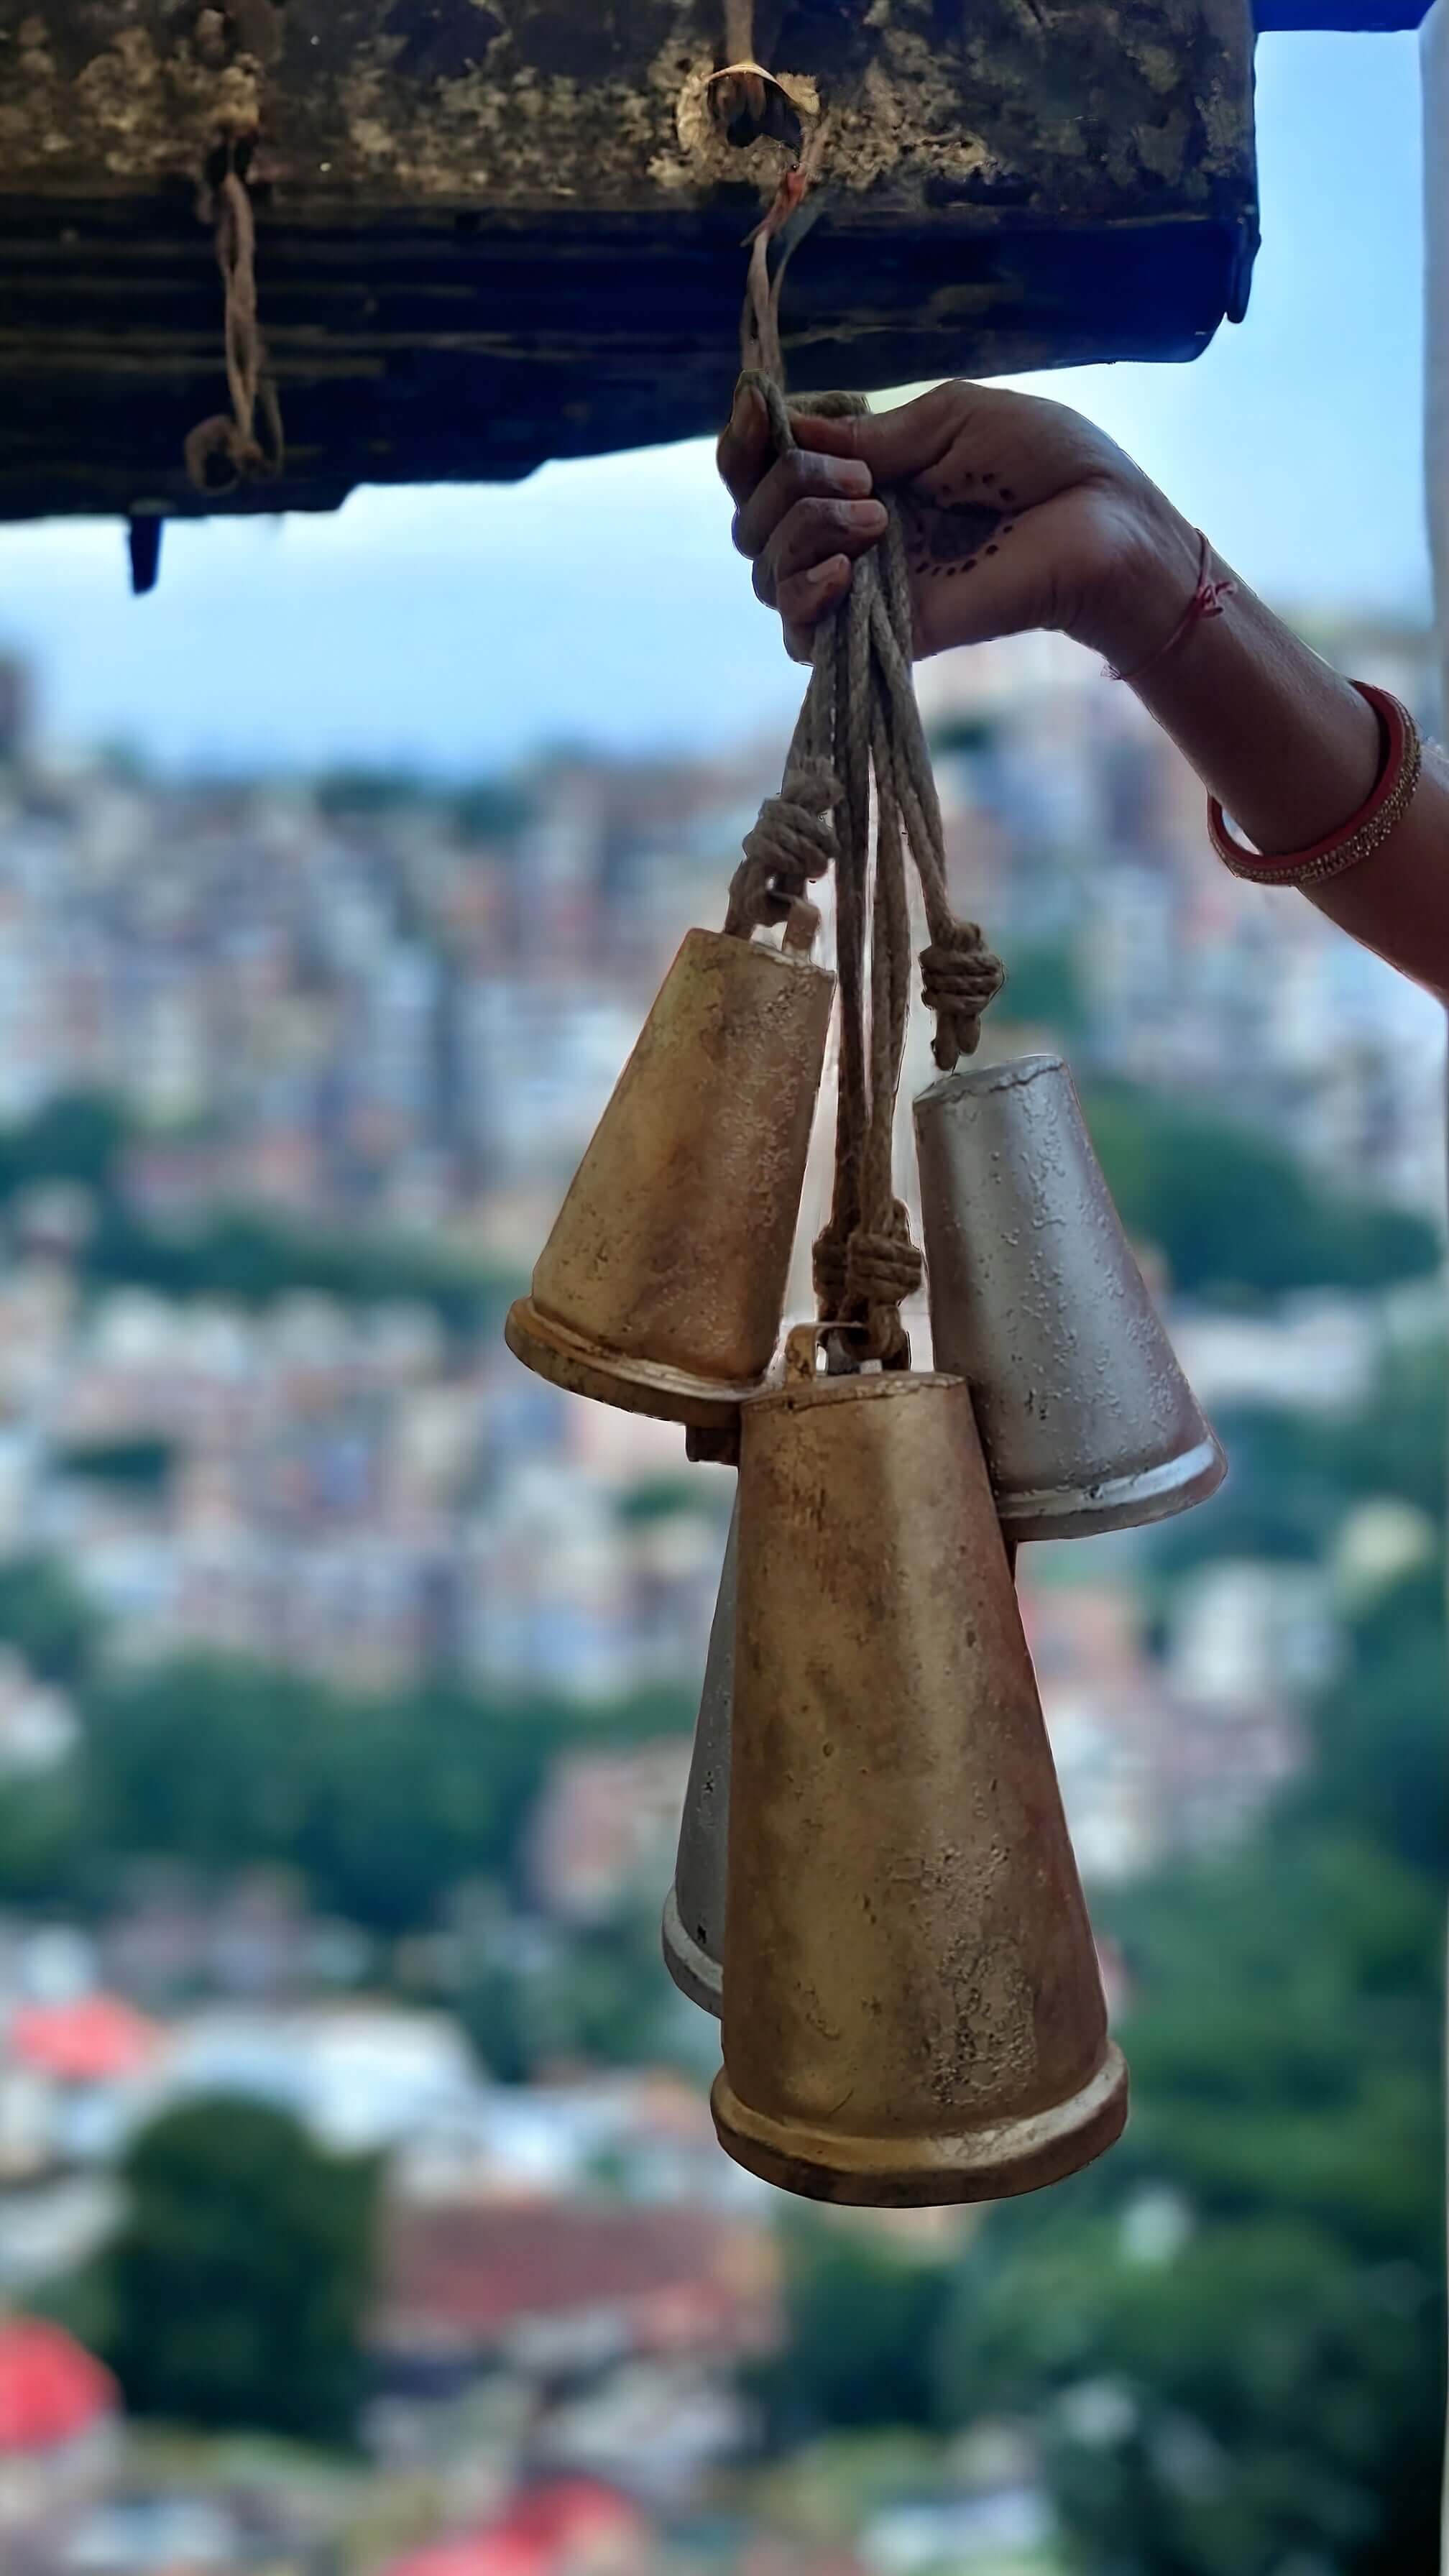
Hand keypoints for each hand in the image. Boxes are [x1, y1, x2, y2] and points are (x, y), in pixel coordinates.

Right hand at [717, 376, 1199, 672]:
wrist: (1105, 526)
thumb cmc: (1048, 461)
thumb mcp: (950, 418)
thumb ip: (868, 434)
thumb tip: (790, 432)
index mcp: (862, 475)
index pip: (765, 469)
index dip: (745, 443)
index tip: (758, 409)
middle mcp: (850, 533)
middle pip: (753, 523)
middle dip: (784, 486)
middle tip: (862, 477)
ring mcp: (863, 588)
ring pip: (765, 575)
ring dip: (800, 533)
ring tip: (875, 517)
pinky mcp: (883, 635)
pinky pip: (800, 637)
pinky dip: (804, 597)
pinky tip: (845, 571)